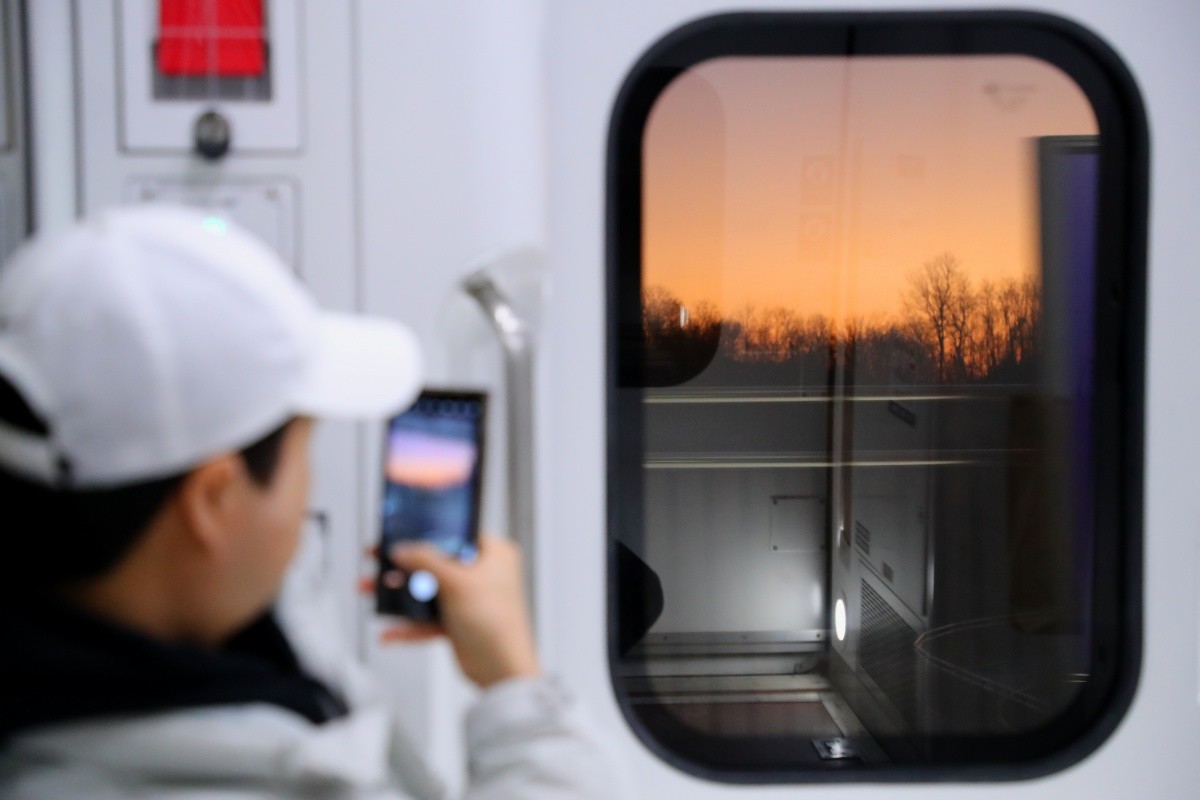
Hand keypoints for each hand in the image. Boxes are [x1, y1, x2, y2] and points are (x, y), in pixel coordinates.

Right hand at [373, 536, 539, 688]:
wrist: (502, 670)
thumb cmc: (496, 623)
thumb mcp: (457, 582)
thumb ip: (426, 561)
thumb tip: (403, 549)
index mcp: (494, 553)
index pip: (455, 533)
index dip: (426, 532)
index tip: (398, 532)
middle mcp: (483, 573)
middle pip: (435, 562)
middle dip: (403, 566)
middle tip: (377, 561)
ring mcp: (470, 598)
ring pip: (428, 590)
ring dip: (399, 595)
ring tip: (371, 591)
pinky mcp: (459, 621)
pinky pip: (428, 618)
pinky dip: (409, 624)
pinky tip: (390, 631)